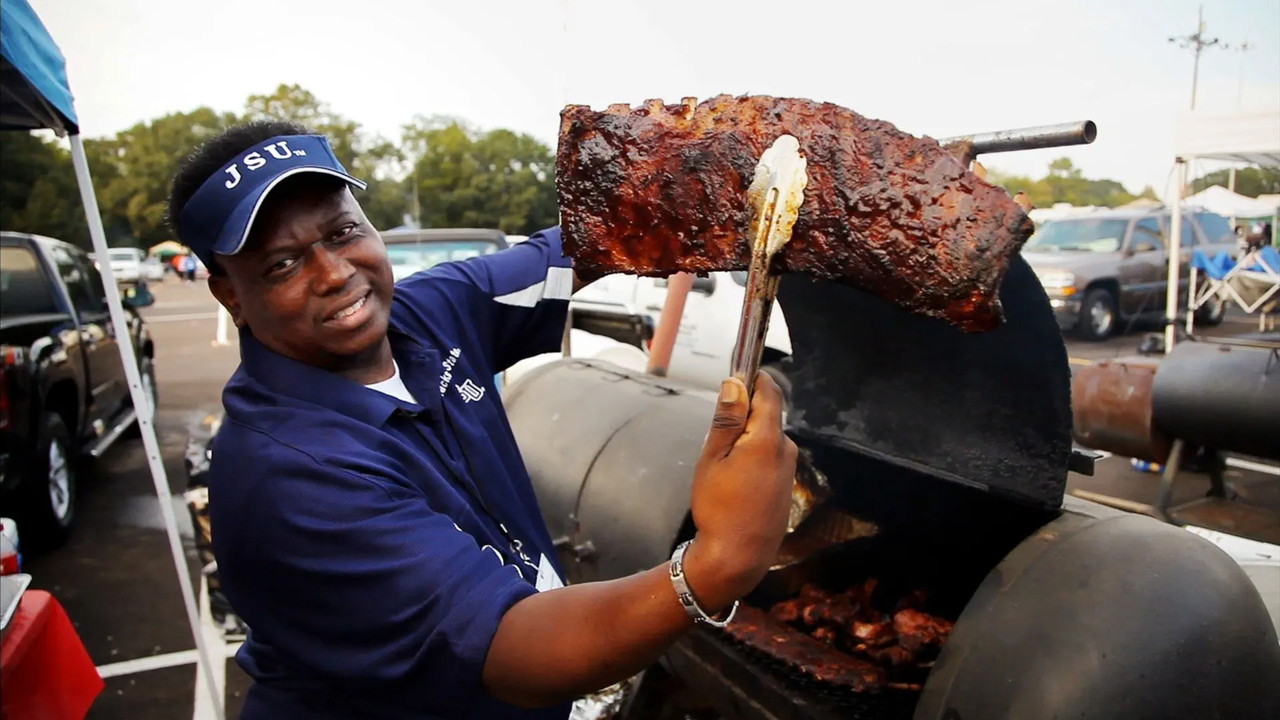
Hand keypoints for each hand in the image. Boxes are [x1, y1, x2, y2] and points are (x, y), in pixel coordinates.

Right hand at [684, 372, 797, 610]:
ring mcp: (789, 469)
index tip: (733, 379)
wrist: (737, 558)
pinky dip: (752, 459)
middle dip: (743, 416)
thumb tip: (735, 383)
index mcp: (767, 440)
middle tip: (715, 441)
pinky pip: (770, 458)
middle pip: (767, 414)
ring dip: (745, 441)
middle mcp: (786, 450)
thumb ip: (726, 419)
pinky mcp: (786, 485)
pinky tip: (734, 484)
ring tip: (721, 470)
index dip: (752, 378)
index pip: (769, 391)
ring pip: (766, 438)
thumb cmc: (718, 509)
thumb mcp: (712, 459)